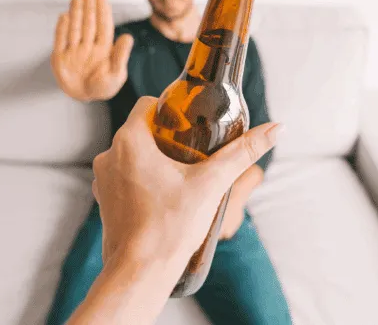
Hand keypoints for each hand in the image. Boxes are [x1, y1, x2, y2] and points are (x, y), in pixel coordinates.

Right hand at [51, 0, 133, 100]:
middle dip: (89, 6)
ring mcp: (74, 50)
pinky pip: (61, 40)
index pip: (103, 26)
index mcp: (104, 49)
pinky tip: (64, 16)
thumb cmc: (104, 87)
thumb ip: (121, 55)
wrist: (85, 98)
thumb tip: (128, 36)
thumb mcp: (116, 74)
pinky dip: (62, 29)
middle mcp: (89, 46)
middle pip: (89, 23)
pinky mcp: (61, 57)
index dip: (102, 11)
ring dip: (76, 12)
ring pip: (75, 28)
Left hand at [92, 96, 282, 266]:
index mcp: (129, 141)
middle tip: (189, 149)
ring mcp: (101, 177)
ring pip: (130, 151)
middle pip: (140, 128)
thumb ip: (243, 153)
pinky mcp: (102, 197)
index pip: (146, 104)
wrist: (140, 272)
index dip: (168, 109)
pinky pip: (122, 173)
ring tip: (177, 172)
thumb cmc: (172, 226)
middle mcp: (108, 154)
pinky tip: (160, 192)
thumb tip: (277, 129)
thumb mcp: (212, 183)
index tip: (186, 123)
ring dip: (151, 156)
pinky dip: (139, 175)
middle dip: (164, 135)